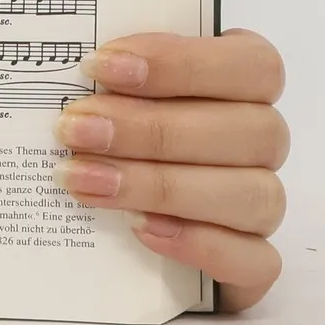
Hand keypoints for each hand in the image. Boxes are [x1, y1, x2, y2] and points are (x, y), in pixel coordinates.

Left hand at [54, 29, 287, 311]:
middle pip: (251, 130)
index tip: (99, 67)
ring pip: (252, 195)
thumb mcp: (105, 89)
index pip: (252, 63)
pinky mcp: (252, 262)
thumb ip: (104, 74)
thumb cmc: (113, 128)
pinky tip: (140, 229)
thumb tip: (64, 65)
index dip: (181, 62)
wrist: (114, 232)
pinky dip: (199, 244)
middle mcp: (260, 141)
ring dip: (161, 186)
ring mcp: (260, 203)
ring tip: (84, 180)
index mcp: (241, 83)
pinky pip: (255, 260)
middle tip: (74, 130)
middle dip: (151, 129)